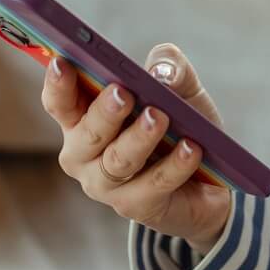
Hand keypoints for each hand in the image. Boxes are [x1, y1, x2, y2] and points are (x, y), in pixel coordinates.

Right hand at [44, 42, 233, 255]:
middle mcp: (85, 155)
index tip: (62, 63)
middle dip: (104, 113)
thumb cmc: (180, 123)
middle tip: (123, 94)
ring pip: (117, 162)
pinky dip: (174, 165)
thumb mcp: (178, 86)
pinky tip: (191, 149)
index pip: (60, 102)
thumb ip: (169, 65)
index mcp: (83, 118)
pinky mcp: (135, 206)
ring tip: (159, 117)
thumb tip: (161, 73)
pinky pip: (153, 184)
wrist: (211, 179)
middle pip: (87, 134)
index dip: (57, 84)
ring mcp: (106, 185)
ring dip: (139, 139)